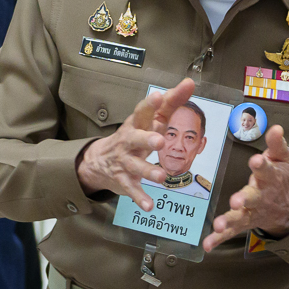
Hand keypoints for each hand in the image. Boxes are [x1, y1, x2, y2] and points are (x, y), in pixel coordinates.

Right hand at [74, 80, 195, 211]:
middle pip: (135, 138)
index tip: (160, 96)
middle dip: (146, 139)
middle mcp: (129, 140)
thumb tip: (190, 83)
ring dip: (148, 171)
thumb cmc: (134, 135)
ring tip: (161, 176)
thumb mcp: (149, 119)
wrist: (99, 161)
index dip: (151, 104)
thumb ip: (171, 102)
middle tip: (159, 141)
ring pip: (135, 166)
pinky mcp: (123, 180)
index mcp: (137, 123)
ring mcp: (125, 161)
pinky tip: (150, 205)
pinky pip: (131, 189)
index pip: (143, 111)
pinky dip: (140, 198)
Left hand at [204, 125, 288, 250]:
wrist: (286, 208)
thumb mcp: (282, 159)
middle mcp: (260, 196)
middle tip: (237, 200)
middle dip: (245, 198)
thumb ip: (277, 144)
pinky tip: (208, 244)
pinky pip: (230, 231)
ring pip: (240, 216)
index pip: (266, 170)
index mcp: (269, 178)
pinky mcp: (242, 222)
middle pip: (253, 197)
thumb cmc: (279, 178)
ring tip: (219, 224)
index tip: (257, 160)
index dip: (261, 165)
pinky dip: (219, 238)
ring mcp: (251, 211)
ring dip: (229, 220)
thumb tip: (276, 128)